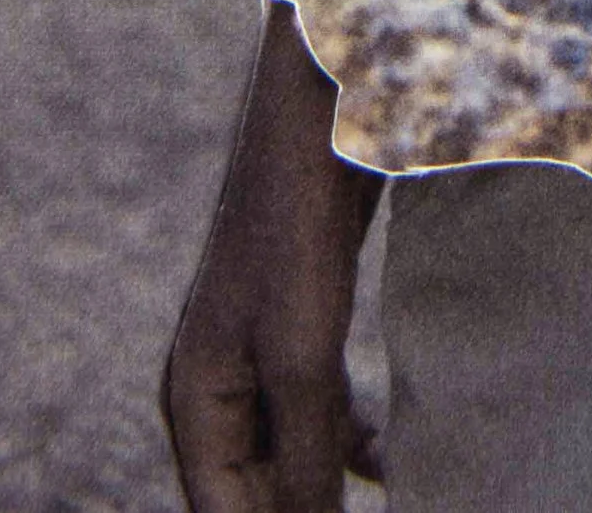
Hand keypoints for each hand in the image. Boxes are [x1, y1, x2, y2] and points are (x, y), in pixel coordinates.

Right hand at [164, 0, 386, 510]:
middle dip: (304, 511)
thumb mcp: (302, 354)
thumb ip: (306, 454)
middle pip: (256, 488)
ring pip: (293, 452)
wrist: (319, 118)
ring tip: (395, 499)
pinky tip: (392, 459)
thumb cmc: (295, 229)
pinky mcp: (300, 326)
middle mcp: (218, 387)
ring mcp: (258, 355)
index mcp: (196, 401)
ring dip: (330, 483)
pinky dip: (351, 439)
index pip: (224, 512)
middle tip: (383, 512)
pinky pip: (320, 409)